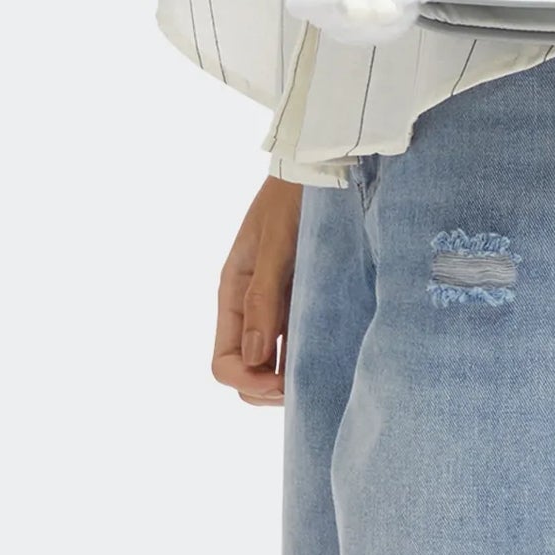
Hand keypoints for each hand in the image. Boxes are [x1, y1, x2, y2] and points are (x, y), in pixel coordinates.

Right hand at [211, 172, 304, 406]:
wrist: (319, 166)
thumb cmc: (292, 198)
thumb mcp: (276, 243)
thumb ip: (263, 296)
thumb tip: (255, 357)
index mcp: (233, 293)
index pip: (224, 362)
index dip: (248, 381)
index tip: (282, 383)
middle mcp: (250, 305)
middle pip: (245, 371)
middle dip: (267, 388)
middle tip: (307, 383)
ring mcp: (275, 304)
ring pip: (271, 362)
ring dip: (288, 377)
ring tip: (321, 373)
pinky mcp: (301, 298)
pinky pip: (296, 340)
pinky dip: (305, 356)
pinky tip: (330, 355)